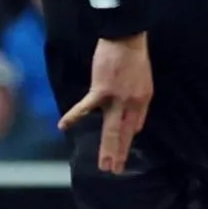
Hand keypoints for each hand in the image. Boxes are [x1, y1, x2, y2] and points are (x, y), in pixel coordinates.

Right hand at [60, 33, 152, 174]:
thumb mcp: (144, 81)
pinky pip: (85, 107)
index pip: (135, 126)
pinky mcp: (101, 91)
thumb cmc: (134, 57)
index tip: (123, 151)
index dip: (128, 139)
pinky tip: (62, 126)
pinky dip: (73, 117)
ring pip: (111, 130)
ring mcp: (117, 99)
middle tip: (115, 170)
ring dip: (107, 150)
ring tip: (104, 166)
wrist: (127, 38)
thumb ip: (139, 101)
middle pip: (124, 134)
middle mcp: (132, 104)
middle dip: (119, 154)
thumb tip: (135, 121)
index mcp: (143, 101)